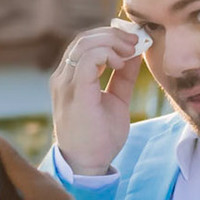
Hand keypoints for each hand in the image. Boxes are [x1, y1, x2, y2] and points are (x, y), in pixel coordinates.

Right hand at [51, 24, 144, 176]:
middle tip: (136, 41)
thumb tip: (136, 53)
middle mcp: (63, 78)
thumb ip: (123, 77)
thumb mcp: (116, 99)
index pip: (84, 43)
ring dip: (112, 42)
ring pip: (84, 45)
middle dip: (113, 34)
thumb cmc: (99, 137)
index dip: (109, 35)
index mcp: (70, 78)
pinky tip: (120, 63)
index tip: (134, 40)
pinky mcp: (75, 94)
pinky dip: (106, 54)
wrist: (88, 165)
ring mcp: (65, 85)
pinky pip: (85, 61)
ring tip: (131, 50)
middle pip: (84, 39)